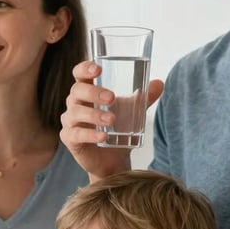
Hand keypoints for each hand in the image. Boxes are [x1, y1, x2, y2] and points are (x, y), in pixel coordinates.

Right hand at [60, 61, 163, 179]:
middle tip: (111, 98)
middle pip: (77, 91)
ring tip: (112, 120)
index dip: (85, 68)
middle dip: (93, 92)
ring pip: (76, 113)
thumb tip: (159, 83)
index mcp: (87, 91)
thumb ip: (144, 97)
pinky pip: (76, 134)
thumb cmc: (118, 129)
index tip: (98, 69)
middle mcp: (75, 104)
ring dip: (94, 115)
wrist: (114, 159)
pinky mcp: (70, 139)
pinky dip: (90, 135)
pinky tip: (103, 137)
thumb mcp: (132, 111)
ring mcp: (70, 121)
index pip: (80, 74)